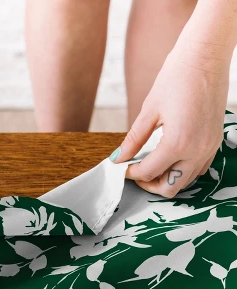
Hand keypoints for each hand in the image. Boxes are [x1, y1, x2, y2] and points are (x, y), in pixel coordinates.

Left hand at [111, 44, 229, 197]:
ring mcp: (209, 148)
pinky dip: (181, 171)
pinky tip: (168, 159)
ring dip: (166, 180)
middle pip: (170, 187)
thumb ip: (133, 140)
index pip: (148, 172)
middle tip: (135, 172)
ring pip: (186, 181)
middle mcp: (197, 150)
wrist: (205, 55)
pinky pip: (198, 169)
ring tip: (149, 165)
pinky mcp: (215, 142)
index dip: (131, 173)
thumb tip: (118, 157)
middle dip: (149, 185)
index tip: (122, 168)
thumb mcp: (149, 111)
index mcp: (178, 143)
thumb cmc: (176, 77)